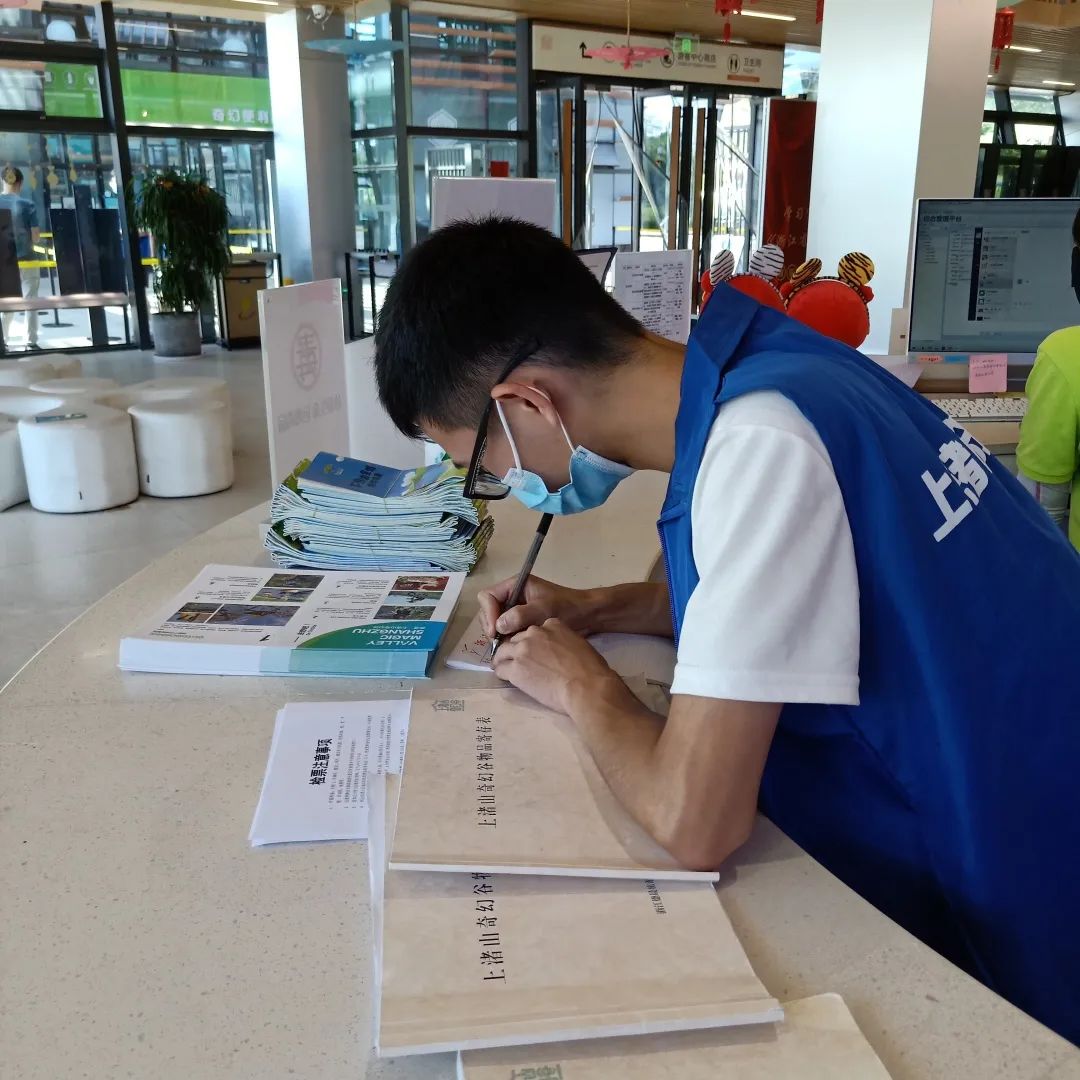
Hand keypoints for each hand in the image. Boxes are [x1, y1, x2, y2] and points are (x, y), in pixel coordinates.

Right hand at [478, 575, 597, 637]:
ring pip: (496, 621)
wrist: (586, 616)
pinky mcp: (522, 622)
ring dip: (498, 633)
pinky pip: (506, 630)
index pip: (488, 596)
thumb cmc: (567, 608)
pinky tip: (514, 647)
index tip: (495, 631)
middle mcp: (512, 596)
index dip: (489, 613)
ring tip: (507, 645)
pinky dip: (506, 638)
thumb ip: (520, 616)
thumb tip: (498, 626)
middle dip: (491, 625)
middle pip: (488, 610)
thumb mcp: (543, 609)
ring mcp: (516, 609)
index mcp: (515, 585)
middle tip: (498, 641)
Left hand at [491, 617, 626, 715]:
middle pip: (515, 639)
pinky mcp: (515, 669)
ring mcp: (522, 651)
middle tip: (518, 661)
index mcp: (552, 624)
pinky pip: (500, 669)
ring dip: (503, 660)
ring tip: (505, 668)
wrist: (586, 686)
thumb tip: (559, 650)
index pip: (534, 630)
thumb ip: (563, 640)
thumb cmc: (590, 668)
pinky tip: (505, 678)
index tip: (535, 651)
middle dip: (515, 649)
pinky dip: (501, 673)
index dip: (533, 642)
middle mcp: (533, 633)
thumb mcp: (578, 643)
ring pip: (502, 652)